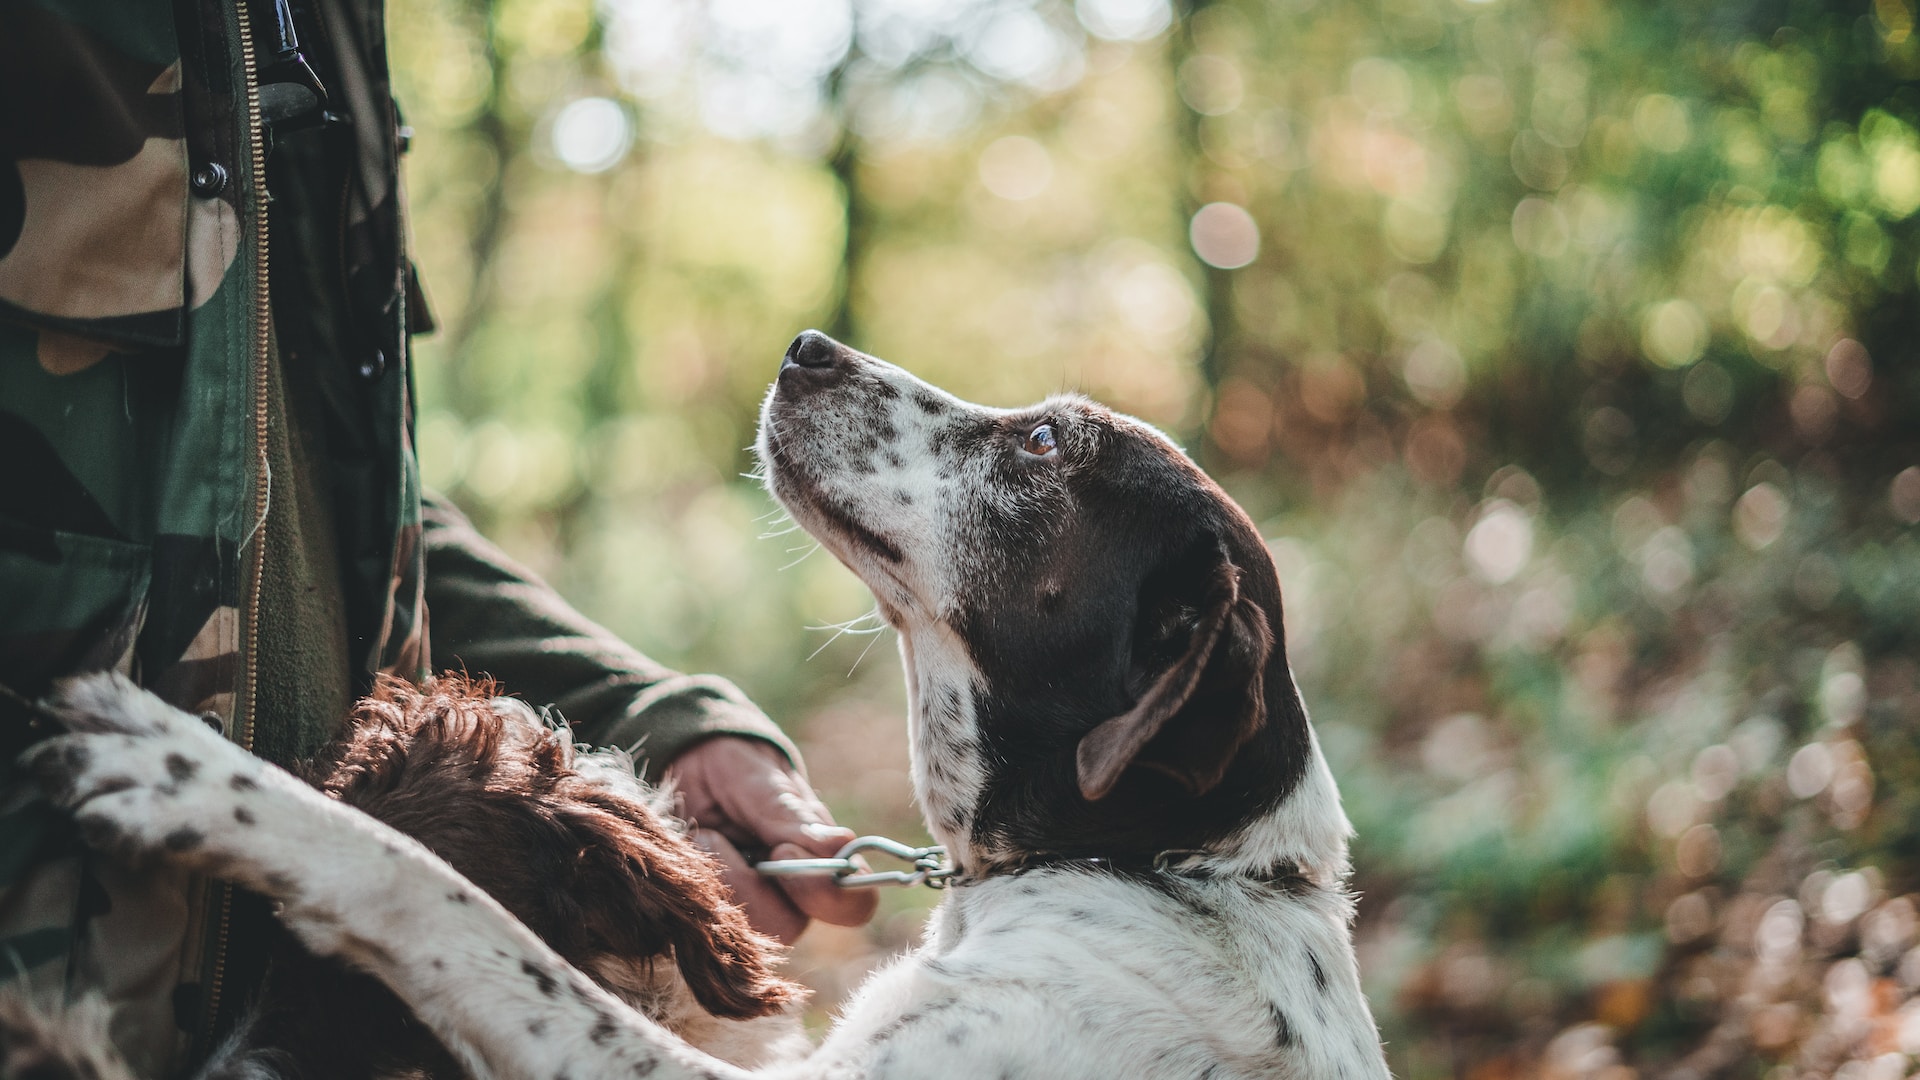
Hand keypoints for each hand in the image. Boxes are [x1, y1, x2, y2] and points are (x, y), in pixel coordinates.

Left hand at [664, 736, 877, 943]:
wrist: (688, 767)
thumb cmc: (734, 769)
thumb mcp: (758, 780)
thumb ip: (793, 816)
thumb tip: (841, 845)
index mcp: (825, 862)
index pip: (854, 905)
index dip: (823, 891)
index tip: (783, 849)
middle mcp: (793, 895)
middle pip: (786, 927)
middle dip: (745, 882)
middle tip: (719, 835)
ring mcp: (751, 911)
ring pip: (739, 928)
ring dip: (712, 876)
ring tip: (701, 835)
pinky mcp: (711, 918)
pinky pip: (700, 923)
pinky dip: (689, 883)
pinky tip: (688, 851)